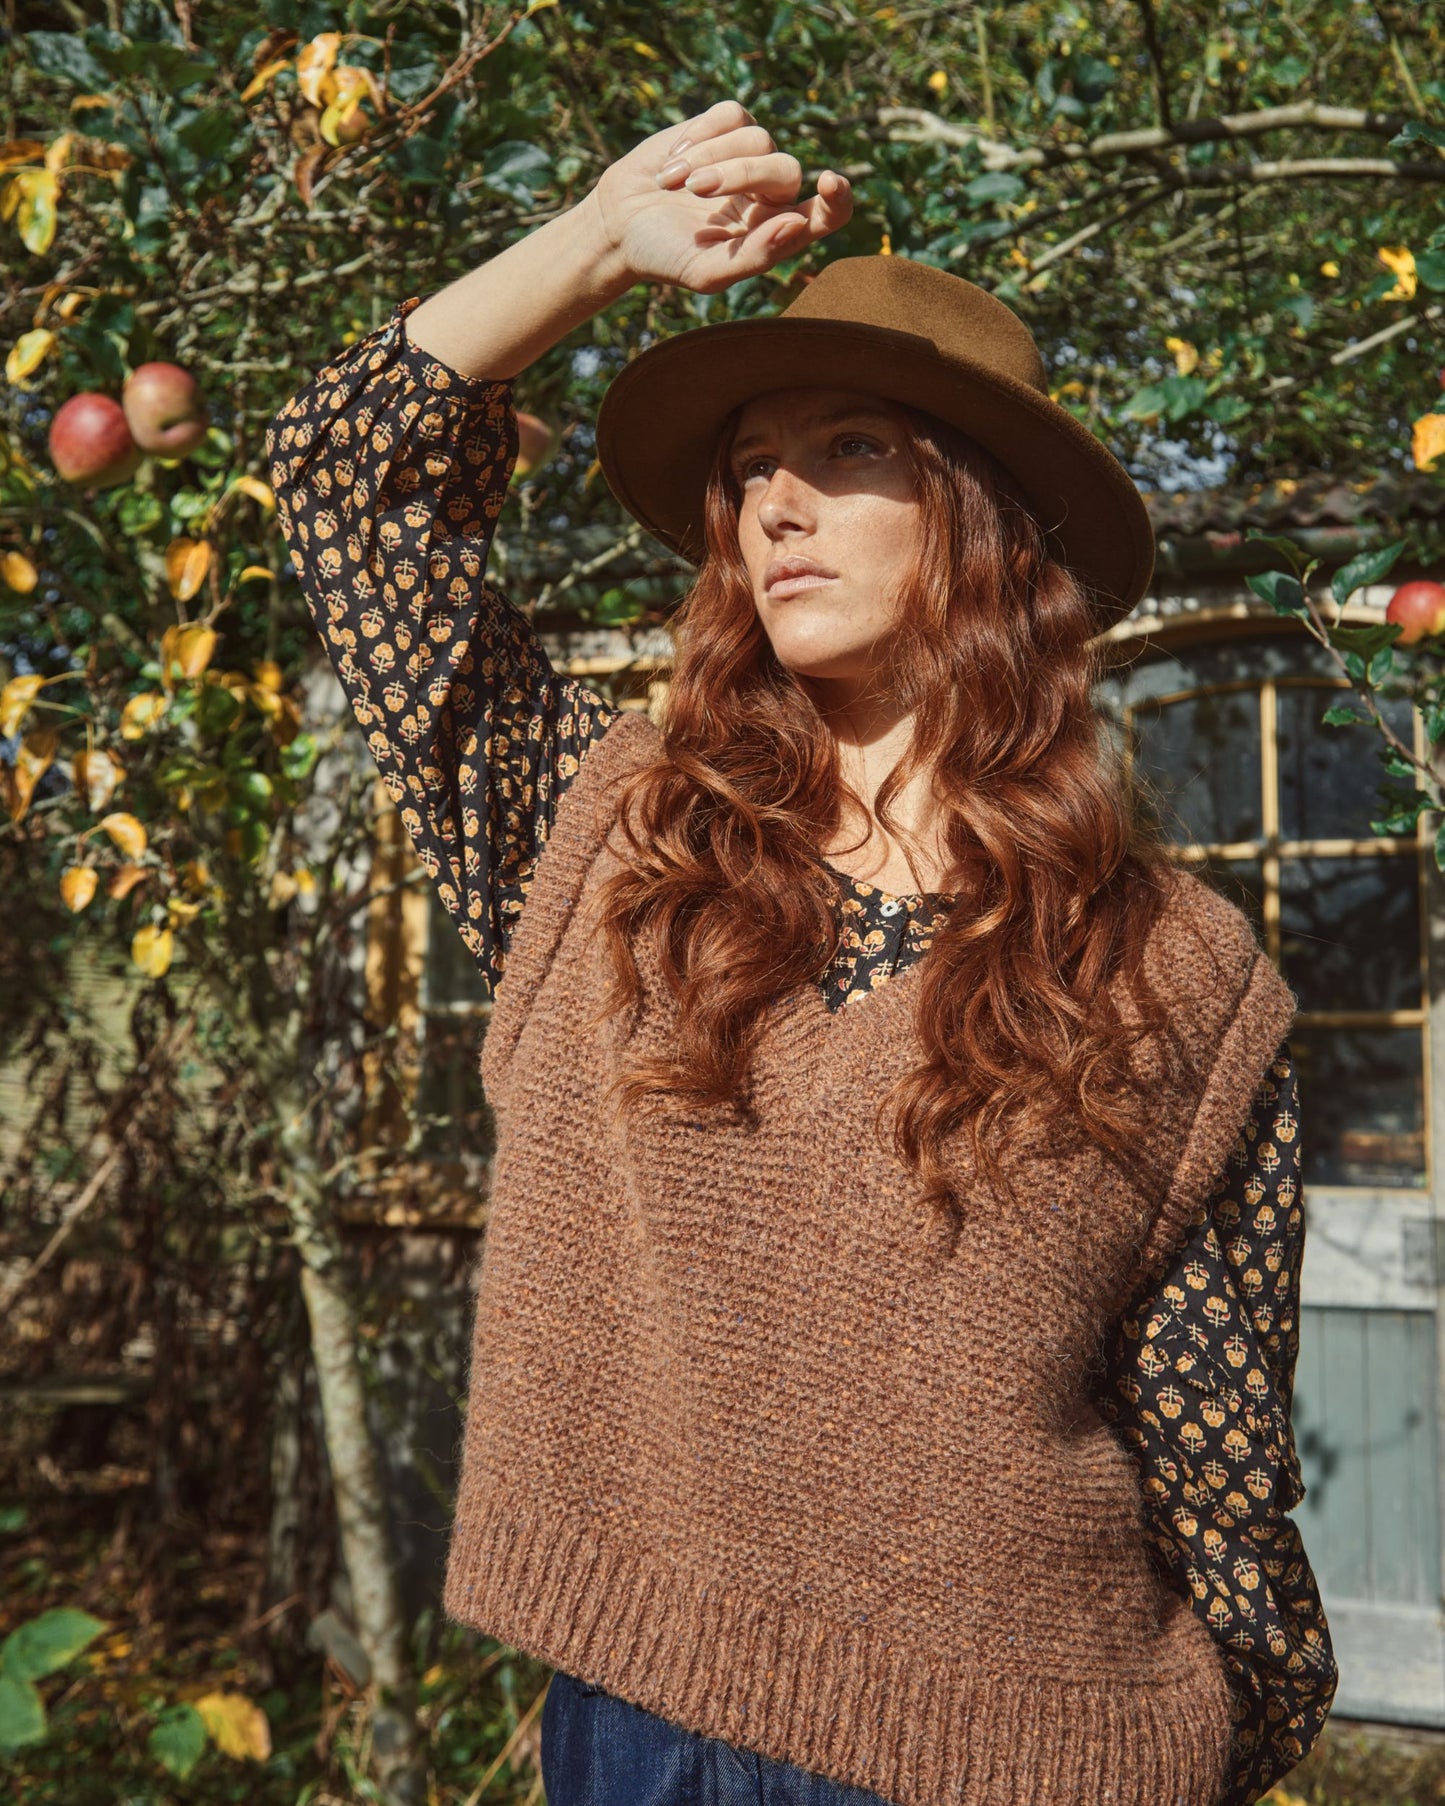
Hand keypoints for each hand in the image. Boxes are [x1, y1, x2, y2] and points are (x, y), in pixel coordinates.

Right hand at [585, 98, 853, 295]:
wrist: (620, 222)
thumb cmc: (666, 255)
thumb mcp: (706, 271)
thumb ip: (755, 256)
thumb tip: (797, 223)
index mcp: (777, 231)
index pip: (830, 213)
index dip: (839, 198)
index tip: (830, 181)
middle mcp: (772, 192)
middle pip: (786, 168)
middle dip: (741, 174)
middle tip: (696, 191)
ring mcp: (750, 154)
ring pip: (757, 138)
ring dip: (710, 159)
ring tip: (673, 184)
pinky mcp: (724, 125)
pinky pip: (730, 115)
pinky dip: (699, 136)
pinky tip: (673, 162)